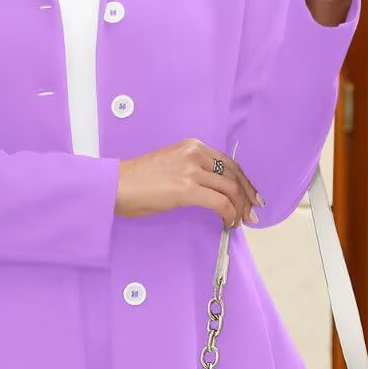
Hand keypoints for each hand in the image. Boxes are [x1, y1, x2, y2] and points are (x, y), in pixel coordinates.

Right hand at [116, 140, 259, 228]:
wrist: (115, 185)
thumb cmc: (136, 181)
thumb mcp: (170, 165)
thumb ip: (193, 171)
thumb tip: (211, 190)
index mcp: (192, 146)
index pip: (228, 162)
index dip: (244, 180)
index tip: (250, 195)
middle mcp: (195, 153)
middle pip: (234, 174)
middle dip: (247, 195)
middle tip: (253, 211)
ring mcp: (191, 170)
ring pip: (230, 189)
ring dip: (240, 207)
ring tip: (241, 221)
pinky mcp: (187, 189)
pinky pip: (220, 203)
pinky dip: (229, 214)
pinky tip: (228, 223)